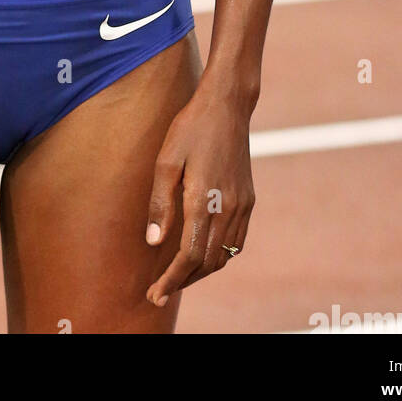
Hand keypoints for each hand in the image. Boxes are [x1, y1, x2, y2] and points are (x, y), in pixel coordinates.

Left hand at [144, 83, 254, 305]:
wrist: (227, 106)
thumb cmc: (190, 128)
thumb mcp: (166, 160)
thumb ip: (160, 203)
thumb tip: (153, 242)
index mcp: (204, 201)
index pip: (188, 257)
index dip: (171, 280)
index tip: (154, 295)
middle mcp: (228, 209)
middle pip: (207, 263)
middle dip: (183, 281)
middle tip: (159, 291)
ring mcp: (242, 206)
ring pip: (224, 256)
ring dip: (201, 272)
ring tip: (177, 277)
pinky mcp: (248, 200)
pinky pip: (236, 242)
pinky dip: (219, 256)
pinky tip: (202, 254)